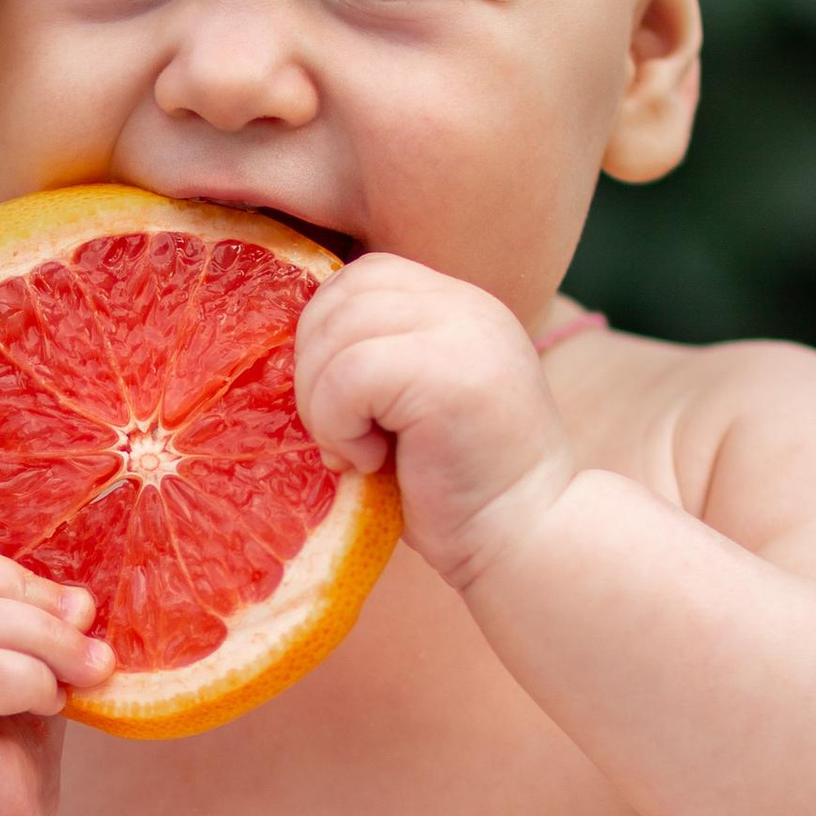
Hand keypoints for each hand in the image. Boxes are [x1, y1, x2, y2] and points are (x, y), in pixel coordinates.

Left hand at [293, 253, 572, 585]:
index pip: (363, 277)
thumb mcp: (411, 406)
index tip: (337, 402)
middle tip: (336, 435)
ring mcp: (463, 334)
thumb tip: (286, 347)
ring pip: (337, 333)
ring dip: (322, 403)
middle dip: (312, 368)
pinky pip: (348, 377)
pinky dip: (338, 426)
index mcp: (459, 306)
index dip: (325, 332)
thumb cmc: (459, 489)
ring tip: (356, 453)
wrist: (529, 539)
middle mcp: (467, 305)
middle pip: (341, 295)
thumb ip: (372, 359)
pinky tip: (372, 463)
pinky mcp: (449, 376)